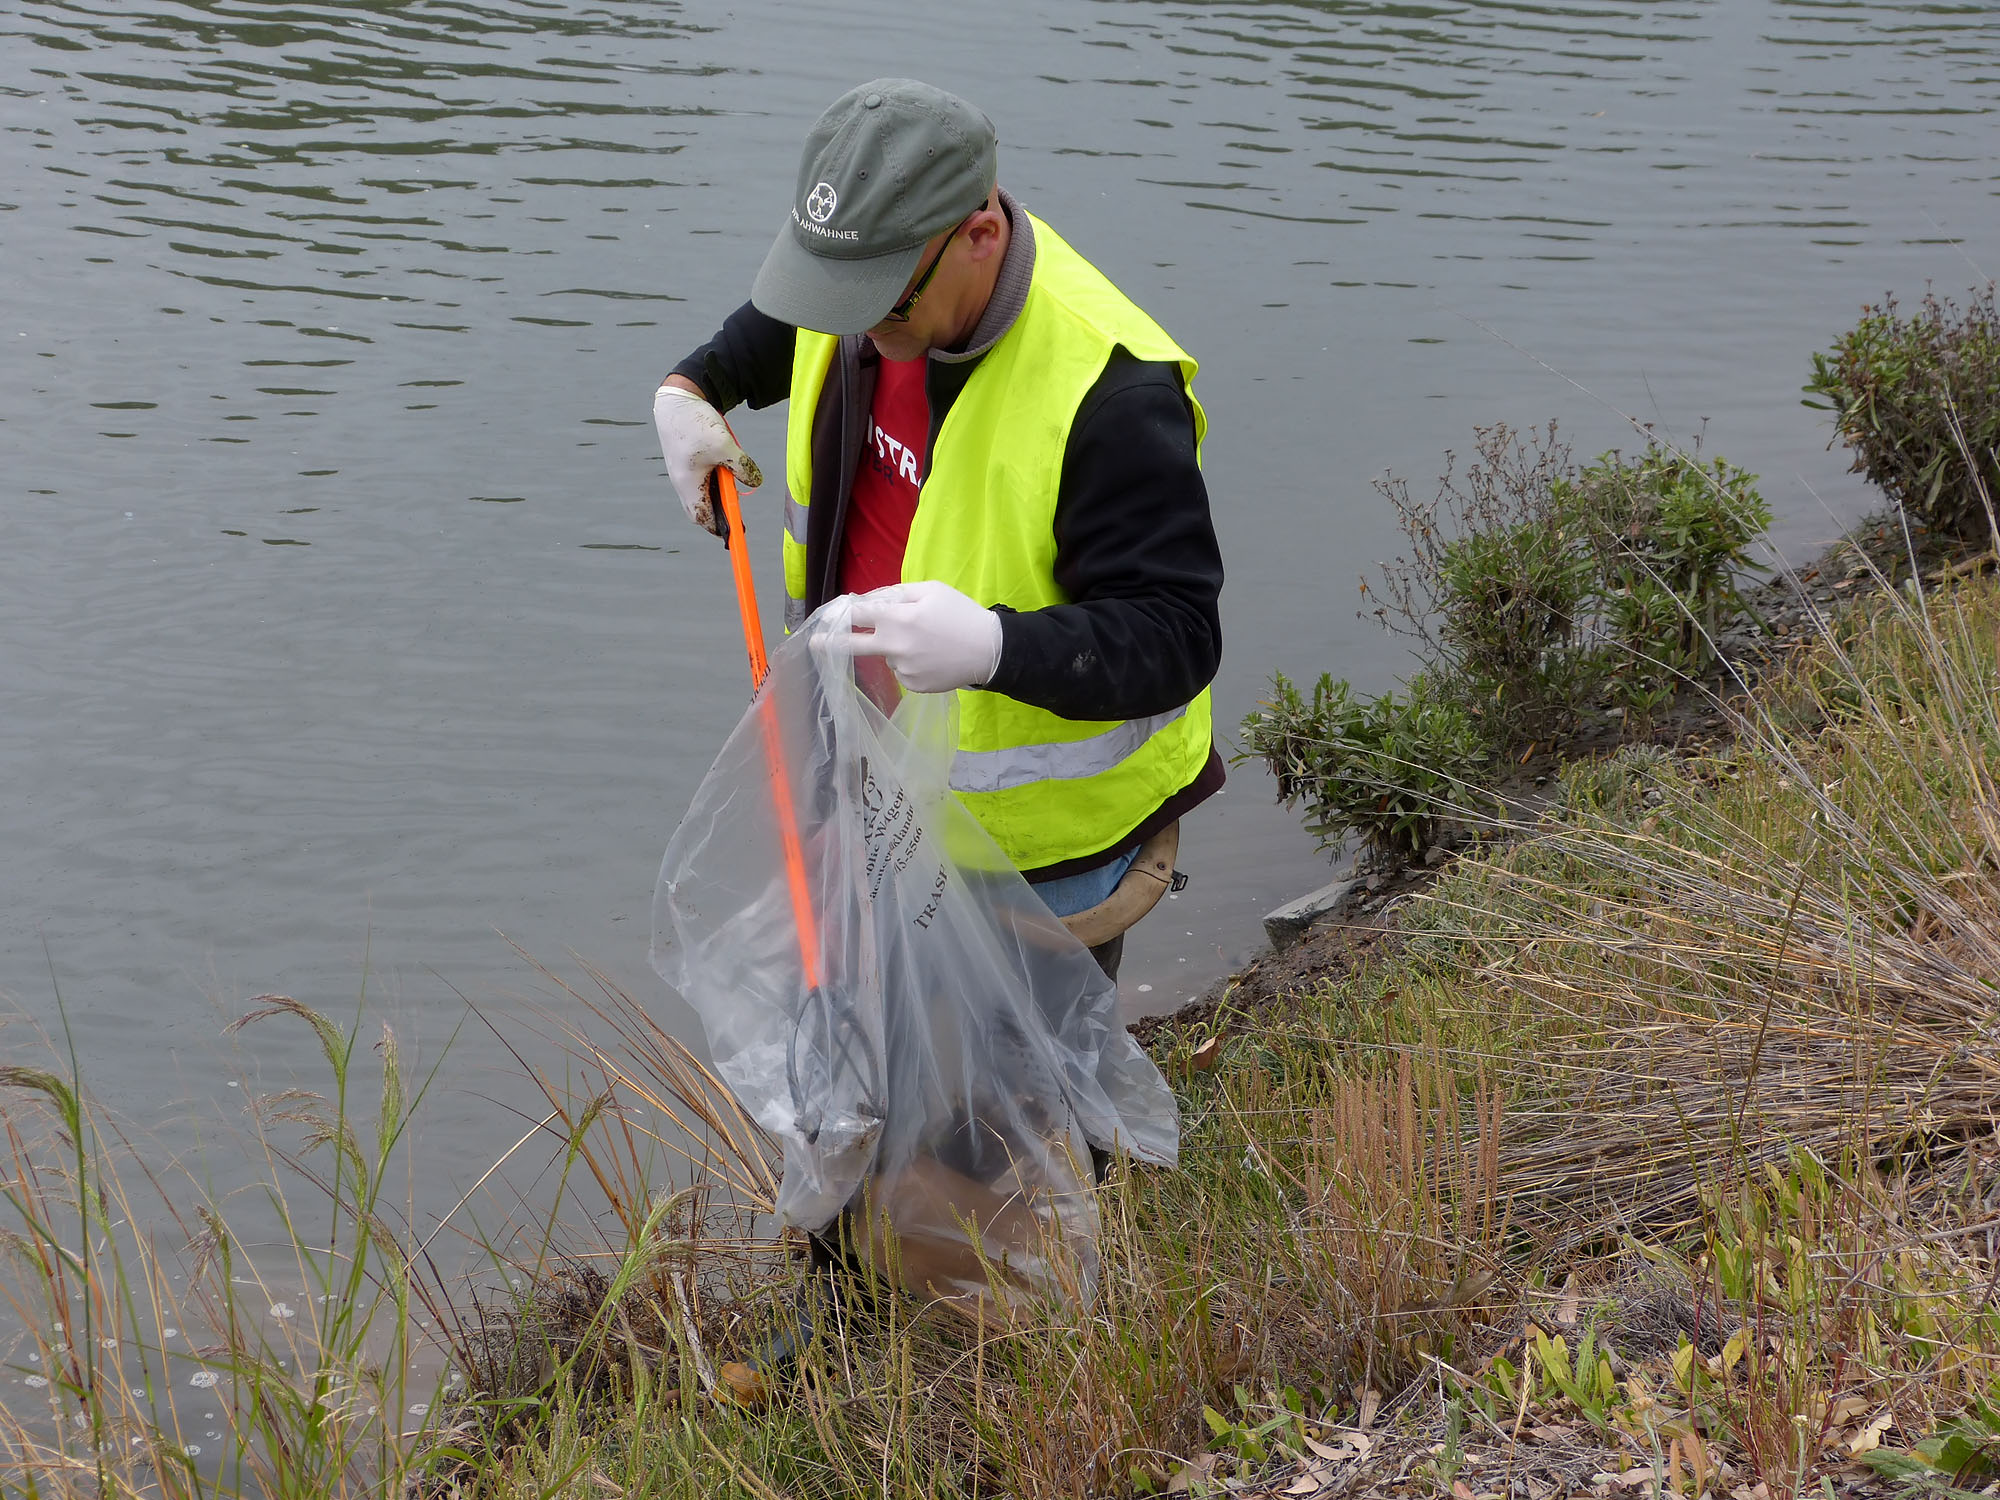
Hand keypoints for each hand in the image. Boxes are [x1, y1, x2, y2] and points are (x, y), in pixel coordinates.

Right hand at [652, 380, 762, 534]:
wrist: (677, 399)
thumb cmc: (696, 423)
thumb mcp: (726, 446)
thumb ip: (742, 467)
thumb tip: (755, 482)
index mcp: (688, 484)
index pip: (703, 517)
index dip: (719, 528)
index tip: (735, 535)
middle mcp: (682, 482)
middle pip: (700, 510)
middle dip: (718, 516)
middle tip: (737, 520)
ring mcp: (683, 472)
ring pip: (701, 494)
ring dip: (718, 496)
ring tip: (732, 491)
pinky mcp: (686, 461)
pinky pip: (701, 480)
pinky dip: (714, 482)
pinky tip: (725, 472)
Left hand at [842, 581, 1002, 693]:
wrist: (989, 650)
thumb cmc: (960, 613)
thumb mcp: (930, 590)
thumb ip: (895, 593)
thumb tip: (869, 601)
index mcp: (898, 618)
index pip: (857, 615)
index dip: (841, 612)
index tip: (830, 615)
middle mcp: (895, 646)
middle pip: (853, 645)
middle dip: (831, 642)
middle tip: (814, 643)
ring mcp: (903, 669)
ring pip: (887, 655)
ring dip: (895, 647)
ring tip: (927, 642)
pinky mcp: (913, 686)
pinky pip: (902, 671)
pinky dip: (910, 663)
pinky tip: (931, 656)